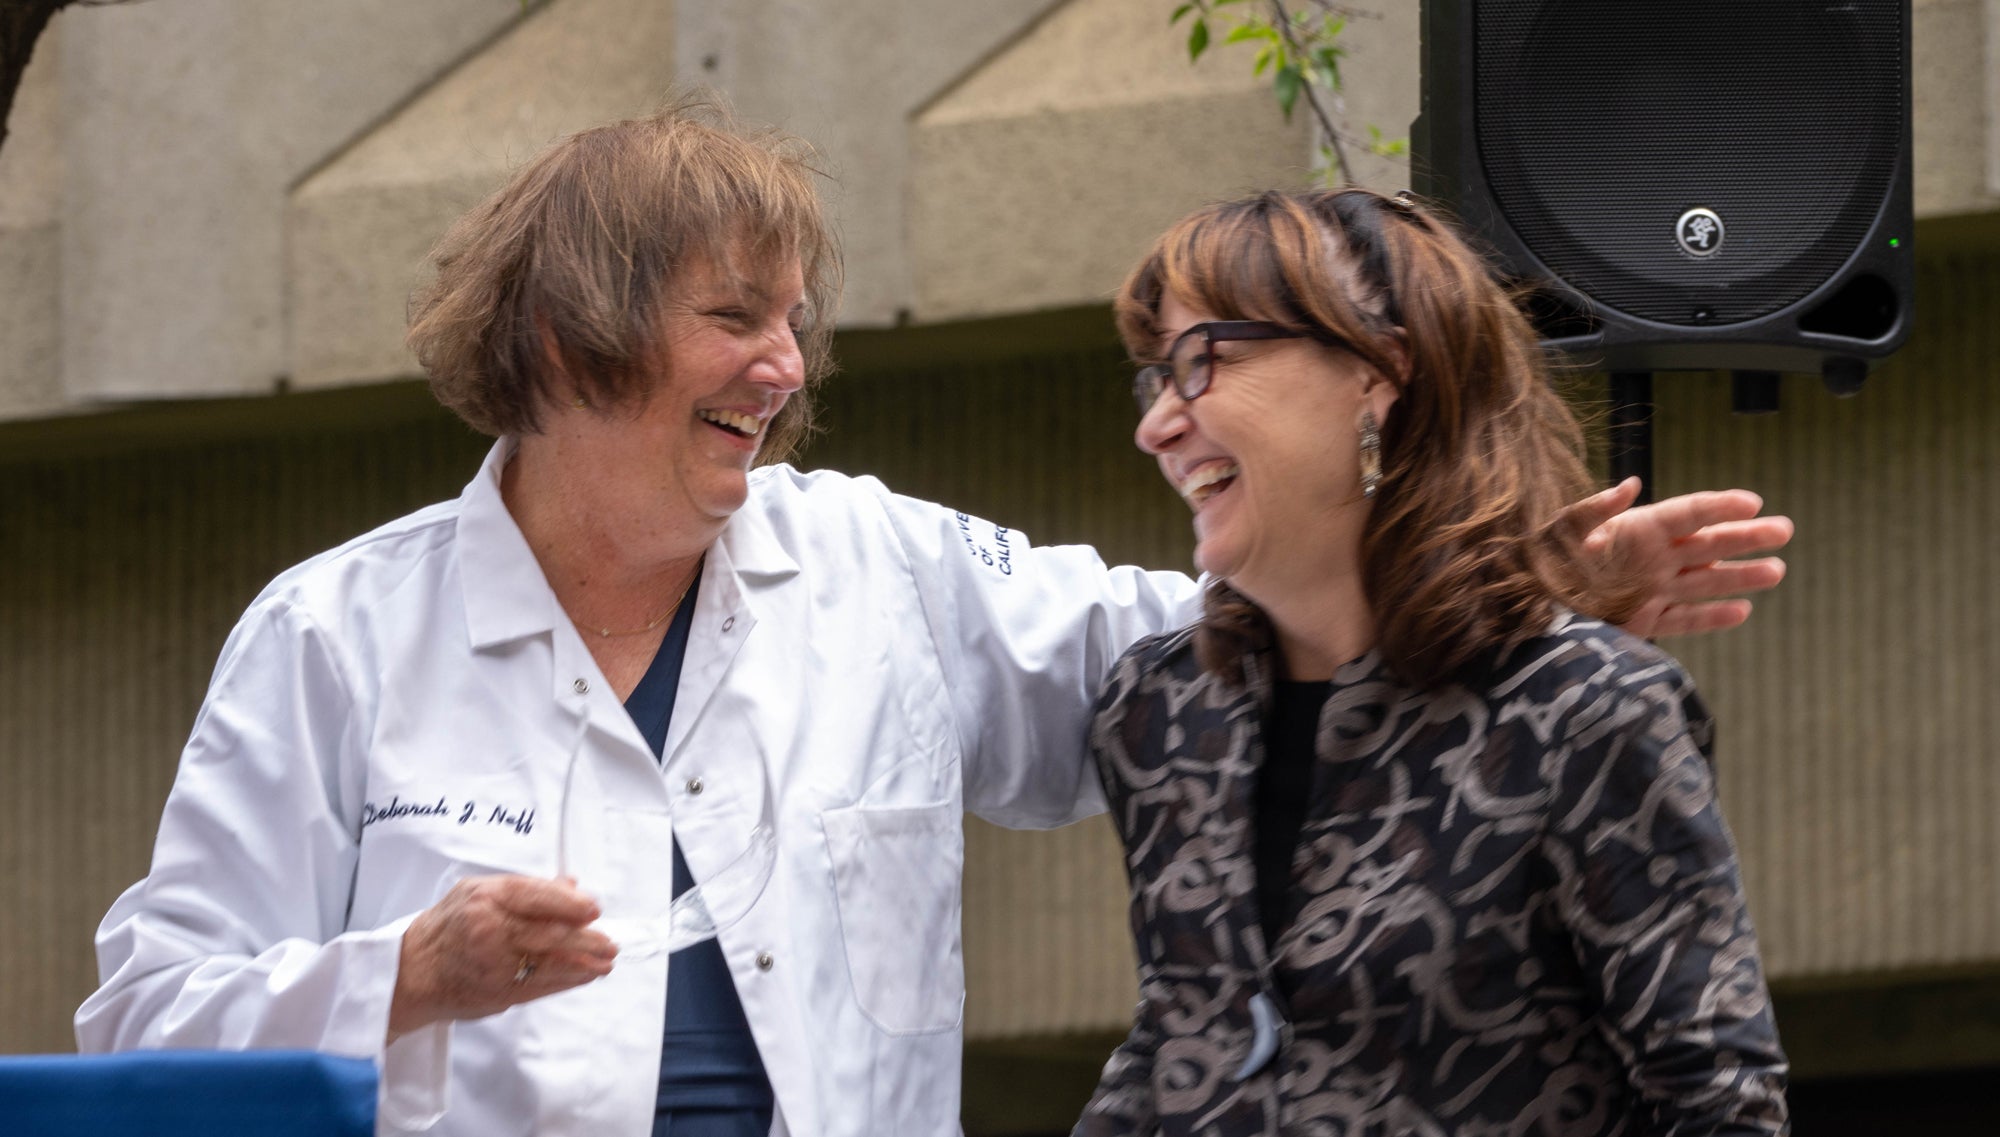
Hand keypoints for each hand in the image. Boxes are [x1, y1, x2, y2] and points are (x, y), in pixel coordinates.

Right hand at [387, 874, 616, 1042]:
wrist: (411, 971)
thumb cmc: (448, 926)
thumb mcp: (477, 893)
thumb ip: (526, 889)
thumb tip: (571, 884)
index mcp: (486, 898)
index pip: (537, 897)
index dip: (571, 904)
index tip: (594, 909)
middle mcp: (490, 930)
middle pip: (549, 933)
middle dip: (587, 938)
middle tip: (610, 941)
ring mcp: (494, 964)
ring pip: (550, 963)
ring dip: (584, 963)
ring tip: (606, 961)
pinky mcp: (497, 992)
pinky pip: (541, 986)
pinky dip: (567, 981)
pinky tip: (585, 975)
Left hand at [1561, 477, 1794, 637]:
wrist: (1527, 603)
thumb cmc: (1540, 559)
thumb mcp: (1561, 529)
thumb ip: (1595, 508)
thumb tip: (1630, 484)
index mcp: (1636, 528)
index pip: (1687, 513)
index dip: (1719, 506)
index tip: (1752, 501)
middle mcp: (1652, 557)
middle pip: (1708, 543)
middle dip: (1746, 537)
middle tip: (1784, 529)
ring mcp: (1652, 589)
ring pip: (1706, 581)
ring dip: (1741, 576)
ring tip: (1777, 570)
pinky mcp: (1645, 621)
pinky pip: (1686, 618)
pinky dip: (1712, 616)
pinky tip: (1742, 611)